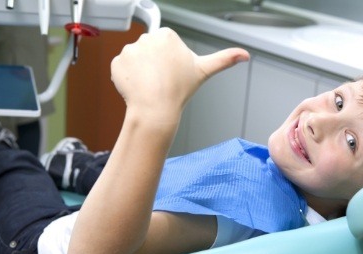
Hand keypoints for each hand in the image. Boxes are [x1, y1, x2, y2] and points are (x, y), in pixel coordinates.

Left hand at [111, 28, 249, 120]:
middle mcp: (146, 38)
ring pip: (136, 60)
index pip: (165, 45)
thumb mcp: (204, 71)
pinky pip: (122, 68)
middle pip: (150, 51)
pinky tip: (138, 87)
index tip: (172, 73)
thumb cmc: (179, 91)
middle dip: (155, 65)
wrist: (156, 110)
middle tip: (162, 81)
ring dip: (141, 72)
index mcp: (167, 35)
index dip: (169, 62)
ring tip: (150, 86)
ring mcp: (129, 50)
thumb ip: (224, 59)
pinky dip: (128, 78)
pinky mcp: (116, 62)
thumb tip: (245, 55)